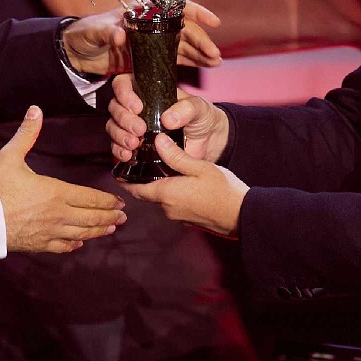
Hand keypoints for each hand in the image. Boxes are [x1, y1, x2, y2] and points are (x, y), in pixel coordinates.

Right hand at [0, 106, 125, 252]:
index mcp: (56, 192)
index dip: (107, 200)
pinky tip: (79, 244)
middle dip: (110, 217)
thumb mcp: (10, 156)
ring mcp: (50, 232)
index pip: (90, 197)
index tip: (119, 201)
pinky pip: (62, 247)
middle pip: (91, 218)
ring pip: (82, 234)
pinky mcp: (39, 245)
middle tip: (122, 217)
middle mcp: (59, 214)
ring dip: (98, 231)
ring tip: (110, 229)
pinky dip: (74, 245)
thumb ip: (27, 133)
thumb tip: (35, 110)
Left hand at [62, 1, 222, 76]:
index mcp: (142, 13)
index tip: (213, 22)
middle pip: (183, 30)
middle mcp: (151, 25)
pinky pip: (174, 58)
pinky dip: (190, 62)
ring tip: (215, 62)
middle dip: (201, 40)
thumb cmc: (85, 34)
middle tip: (214, 55)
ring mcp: (151, 42)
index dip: (195, 13)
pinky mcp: (148, 58)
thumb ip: (107, 32)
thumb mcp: (95, 31)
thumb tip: (121, 35)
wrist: (76, 52)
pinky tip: (203, 66)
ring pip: (182, 45)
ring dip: (199, 52)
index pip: (174, 8)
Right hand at [106, 74, 229, 163]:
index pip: (123, 84)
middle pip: (115, 107)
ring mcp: (133, 127)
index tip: (138, 107)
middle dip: (124, 119)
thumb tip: (167, 119)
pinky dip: (119, 151)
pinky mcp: (135, 147)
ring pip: (113, 127)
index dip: (124, 93)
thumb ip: (186, 108)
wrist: (207, 142)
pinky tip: (128, 156)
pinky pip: (117, 147)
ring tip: (134, 144)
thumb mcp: (198, 107)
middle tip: (140, 129)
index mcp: (148, 91)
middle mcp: (136, 108)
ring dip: (119, 136)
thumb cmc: (201, 117)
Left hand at [120, 134, 247, 238]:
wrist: (242, 215)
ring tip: (163, 167)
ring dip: (159, 185)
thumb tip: (158, 141)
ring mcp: (178, 216)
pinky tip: (182, 181)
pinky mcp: (188, 219)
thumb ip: (176, 156)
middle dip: (142, 180)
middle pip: (147, 192)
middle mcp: (167, 208)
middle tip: (141, 163)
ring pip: (161, 198)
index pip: (135, 188)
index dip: (125, 180)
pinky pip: (173, 204)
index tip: (118, 171)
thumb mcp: (199, 166)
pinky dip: (172, 193)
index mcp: (166, 193)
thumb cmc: (223, 191)